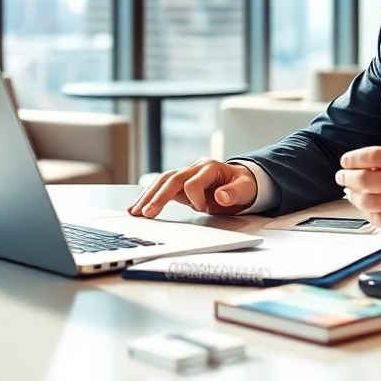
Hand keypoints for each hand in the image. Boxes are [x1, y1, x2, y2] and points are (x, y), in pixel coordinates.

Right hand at [127, 159, 258, 217]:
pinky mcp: (180, 184)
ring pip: (162, 182)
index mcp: (210, 167)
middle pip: (171, 178)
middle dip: (157, 196)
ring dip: (147, 196)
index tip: (203, 209)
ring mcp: (185, 174)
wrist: (241, 181)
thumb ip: (234, 192)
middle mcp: (194, 168)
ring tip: (135, 211)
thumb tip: (221, 197)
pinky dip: (148, 197)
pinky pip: (161, 188)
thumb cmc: (243, 185)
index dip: (196, 197)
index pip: (193, 182)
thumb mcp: (246, 189)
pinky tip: (137, 207)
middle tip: (146, 212)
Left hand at [335, 86, 380, 229]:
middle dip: (347, 177)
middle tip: (341, 175)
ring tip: (349, 190)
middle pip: (367, 180)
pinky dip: (370, 214)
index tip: (345, 159)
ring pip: (372, 202)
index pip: (374, 156)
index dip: (354, 157)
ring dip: (354, 196)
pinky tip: (366, 206)